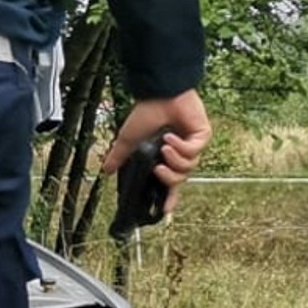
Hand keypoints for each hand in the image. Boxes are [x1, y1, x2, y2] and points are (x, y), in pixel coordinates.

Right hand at [102, 89, 210, 214]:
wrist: (159, 96)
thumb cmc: (145, 114)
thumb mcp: (128, 140)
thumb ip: (119, 156)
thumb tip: (105, 171)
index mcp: (164, 157)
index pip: (169, 183)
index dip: (168, 198)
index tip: (164, 212)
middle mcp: (180, 154)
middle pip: (179, 179)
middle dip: (169, 177)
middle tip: (158, 169)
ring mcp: (192, 145)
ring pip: (188, 167)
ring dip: (175, 158)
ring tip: (165, 145)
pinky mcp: (202, 136)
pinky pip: (194, 151)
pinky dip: (182, 146)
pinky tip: (172, 135)